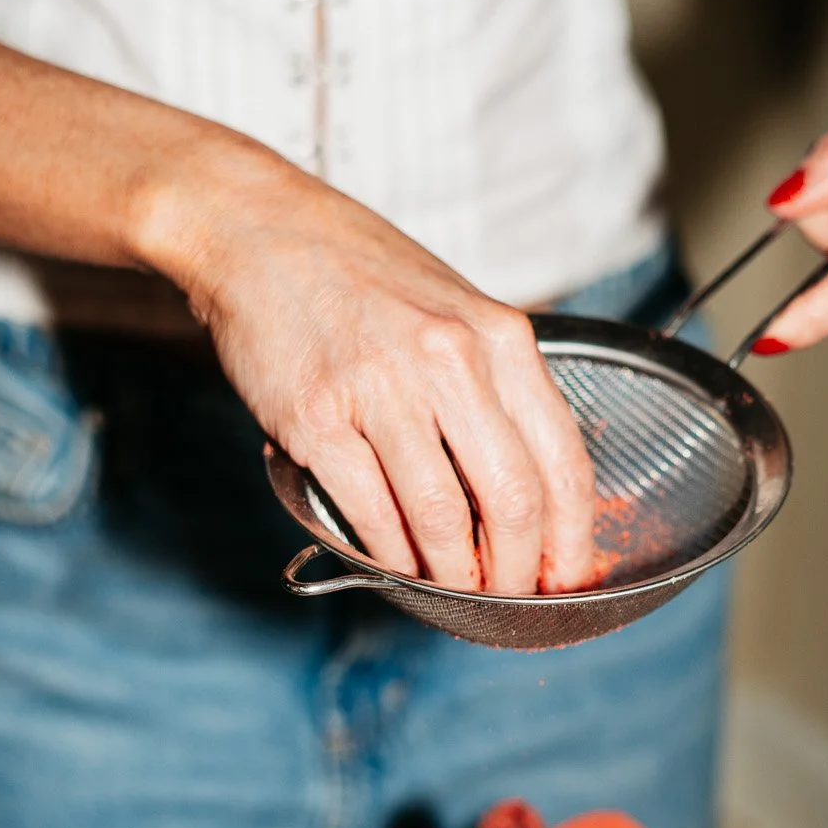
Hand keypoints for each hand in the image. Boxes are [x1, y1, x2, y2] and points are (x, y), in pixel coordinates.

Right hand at [152, 150, 595, 594]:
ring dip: (453, 575)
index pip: (562, 462)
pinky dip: (390, 554)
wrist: (257, 228)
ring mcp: (381, 388)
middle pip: (512, 502)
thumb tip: (532, 492)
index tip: (567, 576)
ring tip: (454, 590)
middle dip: (517, 572)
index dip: (571, 537)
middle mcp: (450, 359)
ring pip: (442, 518)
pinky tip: (397, 563)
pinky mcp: (316, 416)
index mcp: (500, 337)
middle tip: (510, 598)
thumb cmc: (362, 275)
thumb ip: (497, 388)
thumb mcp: (458, 309)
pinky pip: (370, 512)